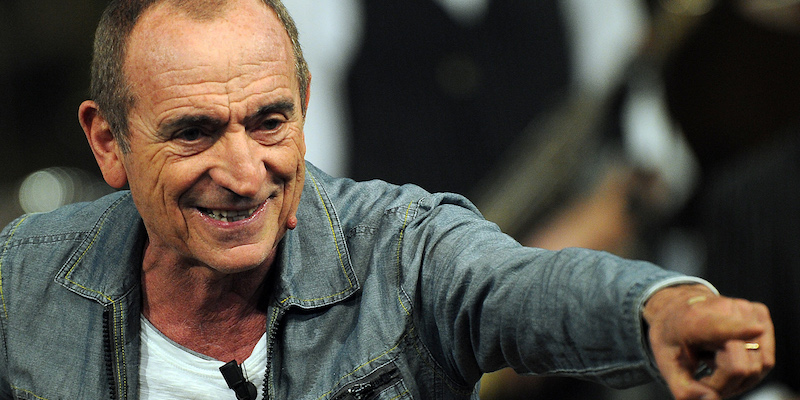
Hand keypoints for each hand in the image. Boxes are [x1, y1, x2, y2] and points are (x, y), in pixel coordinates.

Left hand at [643, 284, 773, 399]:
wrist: (676, 309)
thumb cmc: (671, 338)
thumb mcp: (666, 364)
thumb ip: (684, 388)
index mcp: (695, 320)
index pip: (723, 327)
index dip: (741, 330)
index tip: (756, 328)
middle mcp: (725, 309)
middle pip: (743, 367)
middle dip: (725, 384)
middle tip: (706, 381)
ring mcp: (745, 310)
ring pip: (761, 365)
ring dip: (740, 378)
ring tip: (716, 366)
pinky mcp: (759, 314)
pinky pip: (767, 358)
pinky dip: (751, 366)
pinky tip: (729, 357)